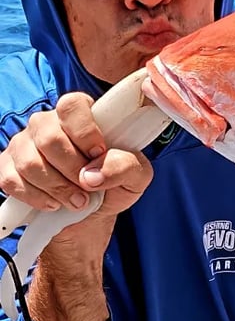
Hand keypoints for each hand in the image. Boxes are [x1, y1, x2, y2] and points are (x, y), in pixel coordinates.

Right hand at [0, 93, 151, 246]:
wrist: (90, 215)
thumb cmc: (114, 186)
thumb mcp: (136, 178)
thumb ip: (126, 166)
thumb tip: (93, 174)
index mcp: (82, 115)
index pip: (73, 105)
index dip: (85, 131)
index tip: (98, 155)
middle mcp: (48, 123)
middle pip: (49, 138)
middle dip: (72, 169)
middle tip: (88, 187)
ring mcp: (23, 144)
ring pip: (30, 162)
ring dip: (57, 188)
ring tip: (77, 200)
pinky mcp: (7, 167)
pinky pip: (12, 181)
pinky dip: (37, 198)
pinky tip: (54, 203)